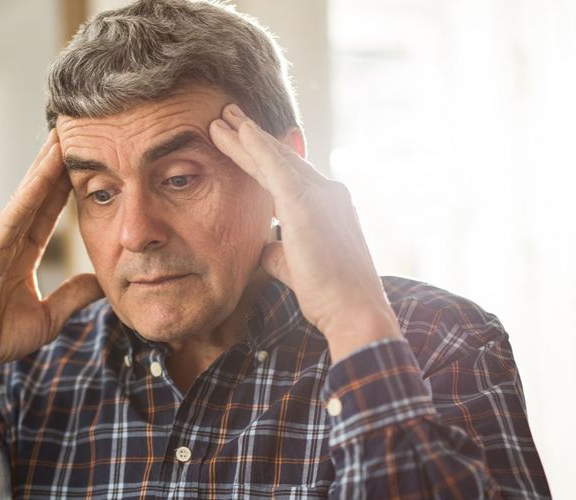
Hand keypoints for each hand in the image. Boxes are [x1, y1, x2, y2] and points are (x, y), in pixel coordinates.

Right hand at [0, 131, 102, 421]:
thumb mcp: (50, 316)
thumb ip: (73, 296)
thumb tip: (102, 283)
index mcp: (20, 252)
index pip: (48, 210)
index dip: (64, 183)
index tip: (82, 156)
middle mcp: (7, 241)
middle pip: (36, 194)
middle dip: (54, 162)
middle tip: (73, 128)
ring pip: (24, 198)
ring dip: (43, 167)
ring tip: (60, 137)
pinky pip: (12, 219)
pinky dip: (27, 196)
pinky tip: (43, 175)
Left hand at [208, 104, 400, 362]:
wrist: (354, 310)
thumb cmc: (329, 297)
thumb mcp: (296, 267)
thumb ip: (279, 250)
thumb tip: (264, 246)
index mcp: (326, 206)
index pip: (287, 175)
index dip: (262, 157)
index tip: (241, 141)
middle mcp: (327, 192)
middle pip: (281, 157)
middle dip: (252, 136)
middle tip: (227, 113)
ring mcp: (320, 195)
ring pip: (275, 157)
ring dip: (245, 135)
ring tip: (221, 116)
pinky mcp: (307, 203)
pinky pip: (275, 167)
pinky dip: (255, 147)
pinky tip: (238, 132)